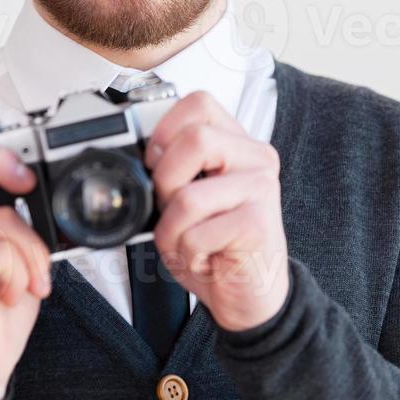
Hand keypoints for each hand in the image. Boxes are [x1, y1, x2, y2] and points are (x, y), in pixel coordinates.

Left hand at [145, 90, 289, 332]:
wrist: (249, 296)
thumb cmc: (216, 245)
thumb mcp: (187, 197)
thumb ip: (173, 167)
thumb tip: (138, 152)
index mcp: (238, 143)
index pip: (199, 103)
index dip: (164, 129)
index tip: (155, 162)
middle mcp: (256, 158)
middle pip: (194, 140)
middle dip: (164, 181)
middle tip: (171, 208)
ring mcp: (261, 189)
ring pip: (187, 195)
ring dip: (171, 229)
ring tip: (189, 241)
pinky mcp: (259, 224)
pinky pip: (195, 234)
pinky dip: (187, 254)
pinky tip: (207, 258)